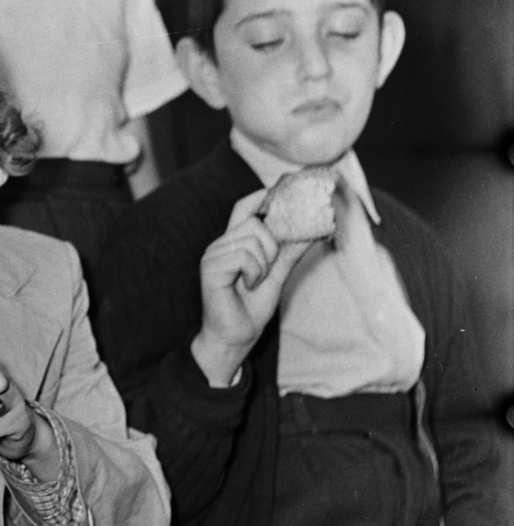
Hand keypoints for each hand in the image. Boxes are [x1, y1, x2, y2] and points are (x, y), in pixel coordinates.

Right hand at [192, 190, 313, 388]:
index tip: (287, 188)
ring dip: (264, 264)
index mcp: (234, 242)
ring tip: (254, 281)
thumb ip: (291, 251)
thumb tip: (314, 230)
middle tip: (266, 271)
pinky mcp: (211, 267)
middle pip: (255, 222)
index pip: (246, 206)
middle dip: (272, 246)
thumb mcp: (278, 274)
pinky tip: (246, 285)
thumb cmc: (251, 308)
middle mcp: (221, 243)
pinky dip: (254, 272)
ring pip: (252, 239)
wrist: (236, 337)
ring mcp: (214, 254)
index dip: (264, 194)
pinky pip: (244, 255)